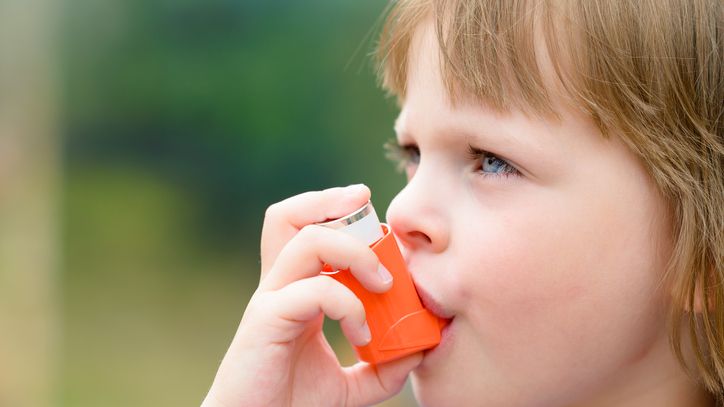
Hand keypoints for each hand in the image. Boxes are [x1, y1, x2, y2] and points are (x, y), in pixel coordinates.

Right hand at [202, 184, 422, 406]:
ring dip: (355, 252)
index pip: (306, 228)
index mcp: (295, 289)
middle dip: (334, 204)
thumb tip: (420, 349)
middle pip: (292, 216)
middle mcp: (280, 285)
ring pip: (306, 239)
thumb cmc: (293, 402)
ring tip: (383, 283)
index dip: (338, 213)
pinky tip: (361, 331)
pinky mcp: (266, 319)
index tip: (379, 221)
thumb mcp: (350, 385)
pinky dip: (348, 304)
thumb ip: (382, 367)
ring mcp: (271, 298)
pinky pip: (314, 290)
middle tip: (375, 224)